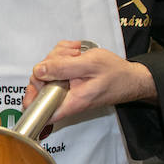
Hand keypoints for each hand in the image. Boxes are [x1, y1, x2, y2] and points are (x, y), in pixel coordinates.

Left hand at [22, 39, 156, 125]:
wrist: (132, 78)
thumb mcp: (89, 65)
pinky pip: (57, 66)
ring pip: (48, 70)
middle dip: (50, 63)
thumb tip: (39, 70)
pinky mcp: (68, 81)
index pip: (40, 110)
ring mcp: (66, 90)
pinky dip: (64, 56)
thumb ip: (62, 68)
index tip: (37, 79)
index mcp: (70, 101)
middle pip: (41, 82)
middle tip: (68, 56)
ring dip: (58, 56)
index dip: (31, 96)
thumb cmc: (116, 73)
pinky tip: (76, 53)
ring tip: (76, 53)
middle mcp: (66, 99)